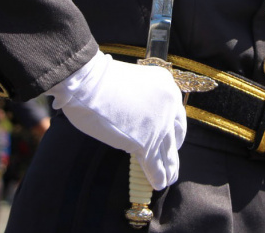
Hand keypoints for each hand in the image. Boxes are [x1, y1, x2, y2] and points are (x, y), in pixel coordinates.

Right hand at [48, 51, 186, 189]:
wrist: (89, 83)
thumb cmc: (100, 79)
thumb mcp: (133, 81)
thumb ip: (141, 98)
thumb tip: (137, 116)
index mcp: (167, 87)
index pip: (175, 113)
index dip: (173, 128)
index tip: (171, 137)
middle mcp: (169, 106)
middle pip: (175, 133)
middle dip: (173, 148)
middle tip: (171, 158)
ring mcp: (159, 126)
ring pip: (168, 152)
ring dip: (169, 168)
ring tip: (169, 179)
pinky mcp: (146, 143)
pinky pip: (155, 164)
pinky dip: (158, 176)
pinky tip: (159, 184)